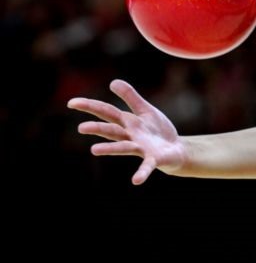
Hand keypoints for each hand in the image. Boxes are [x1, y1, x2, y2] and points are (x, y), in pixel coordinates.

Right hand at [67, 79, 185, 184]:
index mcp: (127, 123)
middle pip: (112, 131)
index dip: (90, 107)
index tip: (71, 103)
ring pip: (124, 148)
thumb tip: (112, 82)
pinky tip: (136, 181)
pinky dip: (142, 173)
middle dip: (97, 129)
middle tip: (81, 128)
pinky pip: (147, 166)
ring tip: (94, 150)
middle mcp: (130, 137)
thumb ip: (131, 97)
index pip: (106, 113)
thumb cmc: (157, 130)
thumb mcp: (145, 110)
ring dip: (110, 149)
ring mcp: (141, 149)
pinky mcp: (154, 159)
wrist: (176, 149)